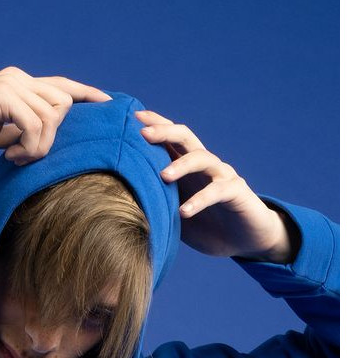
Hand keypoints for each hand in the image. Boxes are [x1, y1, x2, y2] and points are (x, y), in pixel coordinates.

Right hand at [0, 66, 111, 163]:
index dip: (86, 94)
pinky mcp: (2, 96)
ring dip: (41, 147)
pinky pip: (36, 123)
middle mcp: (18, 80)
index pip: (62, 85)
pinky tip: (10, 157)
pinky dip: (30, 146)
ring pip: (53, 115)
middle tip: (27, 158)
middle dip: (57, 137)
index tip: (108, 105)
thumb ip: (20, 134)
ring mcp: (11, 85)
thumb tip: (41, 146)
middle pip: (64, 103)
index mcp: (18, 86)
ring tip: (16, 160)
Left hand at [135, 109, 294, 261]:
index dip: (152, 125)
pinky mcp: (236, 191)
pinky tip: (184, 212)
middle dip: (164, 132)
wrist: (244, 239)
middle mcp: (204, 164)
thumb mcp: (172, 215)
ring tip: (163, 176)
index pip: (168, 138)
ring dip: (182, 165)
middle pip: (184, 137)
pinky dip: (200, 200)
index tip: (129, 118)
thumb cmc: (205, 225)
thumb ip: (152, 205)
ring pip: (202, 158)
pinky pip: (217, 191)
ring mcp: (221, 175)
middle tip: (143, 134)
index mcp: (185, 166)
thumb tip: (114, 205)